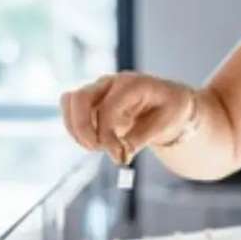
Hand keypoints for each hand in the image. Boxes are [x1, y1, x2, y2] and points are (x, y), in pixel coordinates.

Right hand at [59, 72, 196, 164]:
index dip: (107, 135)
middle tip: (96, 149)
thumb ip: (140, 139)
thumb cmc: (170, 110)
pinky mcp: (92, 102)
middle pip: (79, 98)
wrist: (170, 102)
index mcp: (132, 84)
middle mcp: (110, 83)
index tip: (119, 156)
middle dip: (82, 128)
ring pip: (69, 102)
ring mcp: (98, 90)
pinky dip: (77, 130)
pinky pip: (72, 112)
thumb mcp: (164, 125)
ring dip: (76, 130)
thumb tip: (119, 156)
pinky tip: (94, 144)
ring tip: (96, 147)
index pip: (108, 108)